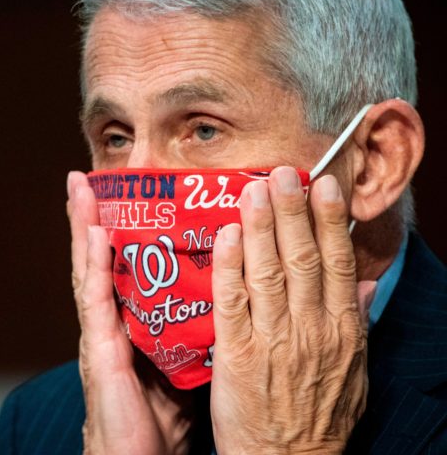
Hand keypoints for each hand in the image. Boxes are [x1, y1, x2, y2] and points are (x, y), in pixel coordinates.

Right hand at [67, 171, 193, 454]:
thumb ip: (195, 324)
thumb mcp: (183, 358)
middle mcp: (112, 319)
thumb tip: (228, 295)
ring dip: (82, 226)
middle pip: (102, 258)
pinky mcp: (100, 350)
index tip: (127, 194)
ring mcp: (102, 332)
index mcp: (133, 319)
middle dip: (94, 217)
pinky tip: (90, 234)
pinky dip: (91, 263)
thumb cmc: (162, 414)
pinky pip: (96, 299)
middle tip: (89, 178)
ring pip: (90, 268)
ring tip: (79, 188)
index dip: (121, 230)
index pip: (127, 265)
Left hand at [210, 167, 372, 453]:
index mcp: (340, 330)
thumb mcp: (353, 371)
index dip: (330, 222)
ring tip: (255, 189)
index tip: (323, 186)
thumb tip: (364, 283)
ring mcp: (272, 340)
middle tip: (284, 172)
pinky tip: (226, 236)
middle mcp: (309, 329)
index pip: (337, 264)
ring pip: (268, 272)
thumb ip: (357, 323)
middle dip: (293, 211)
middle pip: (303, 258)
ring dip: (260, 227)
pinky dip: (229, 267)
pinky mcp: (237, 355)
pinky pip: (233, 303)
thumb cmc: (318, 416)